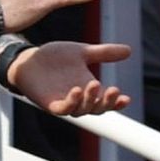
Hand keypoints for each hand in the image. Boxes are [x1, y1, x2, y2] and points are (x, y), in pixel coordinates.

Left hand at [11, 38, 131, 117]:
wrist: (29, 58)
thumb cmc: (55, 57)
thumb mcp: (83, 52)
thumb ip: (104, 53)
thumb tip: (129, 50)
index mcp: (89, 90)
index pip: (105, 102)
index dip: (116, 103)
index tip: (126, 98)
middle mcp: (79, 100)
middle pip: (97, 109)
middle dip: (106, 102)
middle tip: (113, 90)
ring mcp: (64, 103)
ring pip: (81, 110)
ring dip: (89, 99)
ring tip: (94, 84)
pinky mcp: (50, 104)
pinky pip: (63, 109)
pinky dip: (71, 102)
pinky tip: (76, 90)